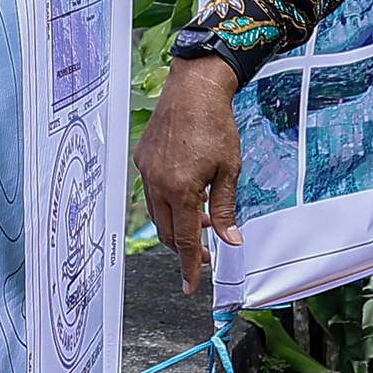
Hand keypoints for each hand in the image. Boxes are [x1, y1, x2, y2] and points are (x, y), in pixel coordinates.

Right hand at [135, 54, 246, 295]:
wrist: (194, 87)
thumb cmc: (215, 124)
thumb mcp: (229, 170)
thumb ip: (226, 209)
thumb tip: (230, 241)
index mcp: (180, 190)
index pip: (182, 240)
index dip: (188, 266)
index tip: (190, 286)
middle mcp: (157, 183)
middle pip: (166, 231)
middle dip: (183, 247)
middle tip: (204, 252)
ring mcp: (146, 170)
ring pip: (157, 212)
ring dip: (177, 222)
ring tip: (202, 218)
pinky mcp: (143, 158)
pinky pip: (152, 191)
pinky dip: (169, 201)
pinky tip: (189, 192)